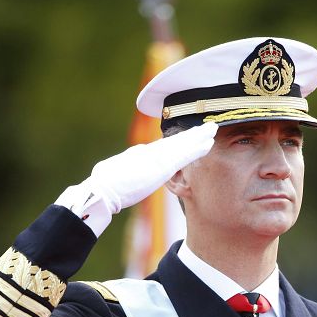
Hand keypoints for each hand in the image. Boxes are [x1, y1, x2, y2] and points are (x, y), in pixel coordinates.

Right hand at [56, 122, 216, 223]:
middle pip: (177, 141)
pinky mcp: (162, 166)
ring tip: (213, 130)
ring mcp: (157, 158)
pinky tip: (208, 143)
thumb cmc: (106, 182)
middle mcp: (152, 153)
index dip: (181, 140)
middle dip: (194, 134)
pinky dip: (197, 148)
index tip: (192, 135)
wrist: (103, 190)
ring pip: (183, 144)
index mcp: (143, 154)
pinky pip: (184, 155)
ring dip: (199, 137)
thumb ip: (132, 158)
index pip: (166, 146)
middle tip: (210, 127)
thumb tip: (140, 151)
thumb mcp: (121, 166)